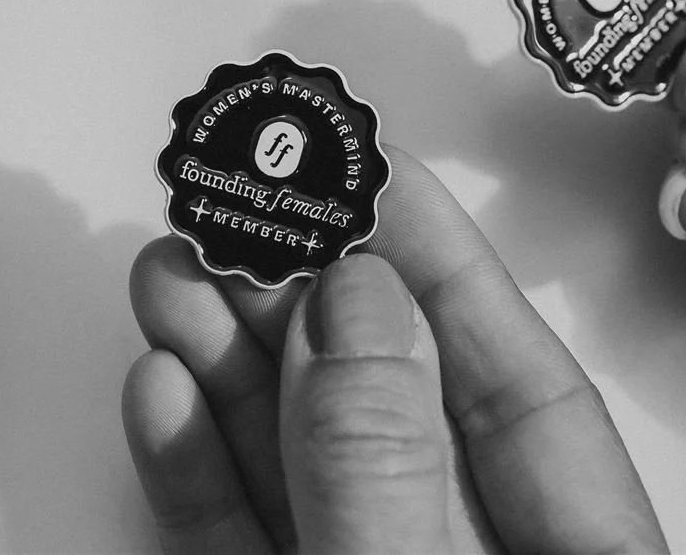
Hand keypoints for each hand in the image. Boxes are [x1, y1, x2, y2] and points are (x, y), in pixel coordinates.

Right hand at [123, 149, 664, 552]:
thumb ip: (385, 469)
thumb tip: (354, 303)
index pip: (525, 393)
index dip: (445, 267)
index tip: (373, 169)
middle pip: (396, 411)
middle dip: (307, 299)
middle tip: (238, 200)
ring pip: (302, 471)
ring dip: (228, 369)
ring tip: (170, 271)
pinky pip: (241, 549)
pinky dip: (193, 471)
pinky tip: (160, 389)